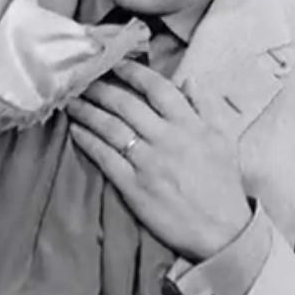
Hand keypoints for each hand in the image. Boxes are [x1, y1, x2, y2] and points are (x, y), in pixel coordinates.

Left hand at [67, 60, 251, 262]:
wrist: (222, 232)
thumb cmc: (222, 183)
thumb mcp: (224, 137)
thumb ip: (206, 105)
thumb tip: (188, 79)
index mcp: (189, 124)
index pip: (156, 88)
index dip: (132, 72)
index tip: (114, 63)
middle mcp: (166, 138)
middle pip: (125, 104)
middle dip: (100, 88)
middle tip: (81, 79)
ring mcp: (148, 162)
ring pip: (110, 128)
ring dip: (87, 111)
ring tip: (71, 100)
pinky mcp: (134, 186)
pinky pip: (105, 158)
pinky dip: (88, 141)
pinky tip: (75, 131)